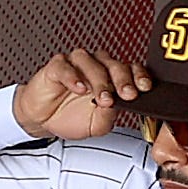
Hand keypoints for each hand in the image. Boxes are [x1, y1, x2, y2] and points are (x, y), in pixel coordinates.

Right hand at [18, 45, 146, 140]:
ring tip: (102, 98)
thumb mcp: (96, 125)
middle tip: (126, 95)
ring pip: (92, 62)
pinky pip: (65, 66)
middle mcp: (97, 67)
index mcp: (112, 77)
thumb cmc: (71, 117)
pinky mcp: (56, 66)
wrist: (43, 119)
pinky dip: (73, 76)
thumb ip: (108, 117)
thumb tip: (116, 108)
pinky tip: (80, 88)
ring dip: (100, 80)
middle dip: (122, 80)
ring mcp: (76, 64)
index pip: (131, 70)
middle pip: (114, 65)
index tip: (144, 88)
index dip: (139, 76)